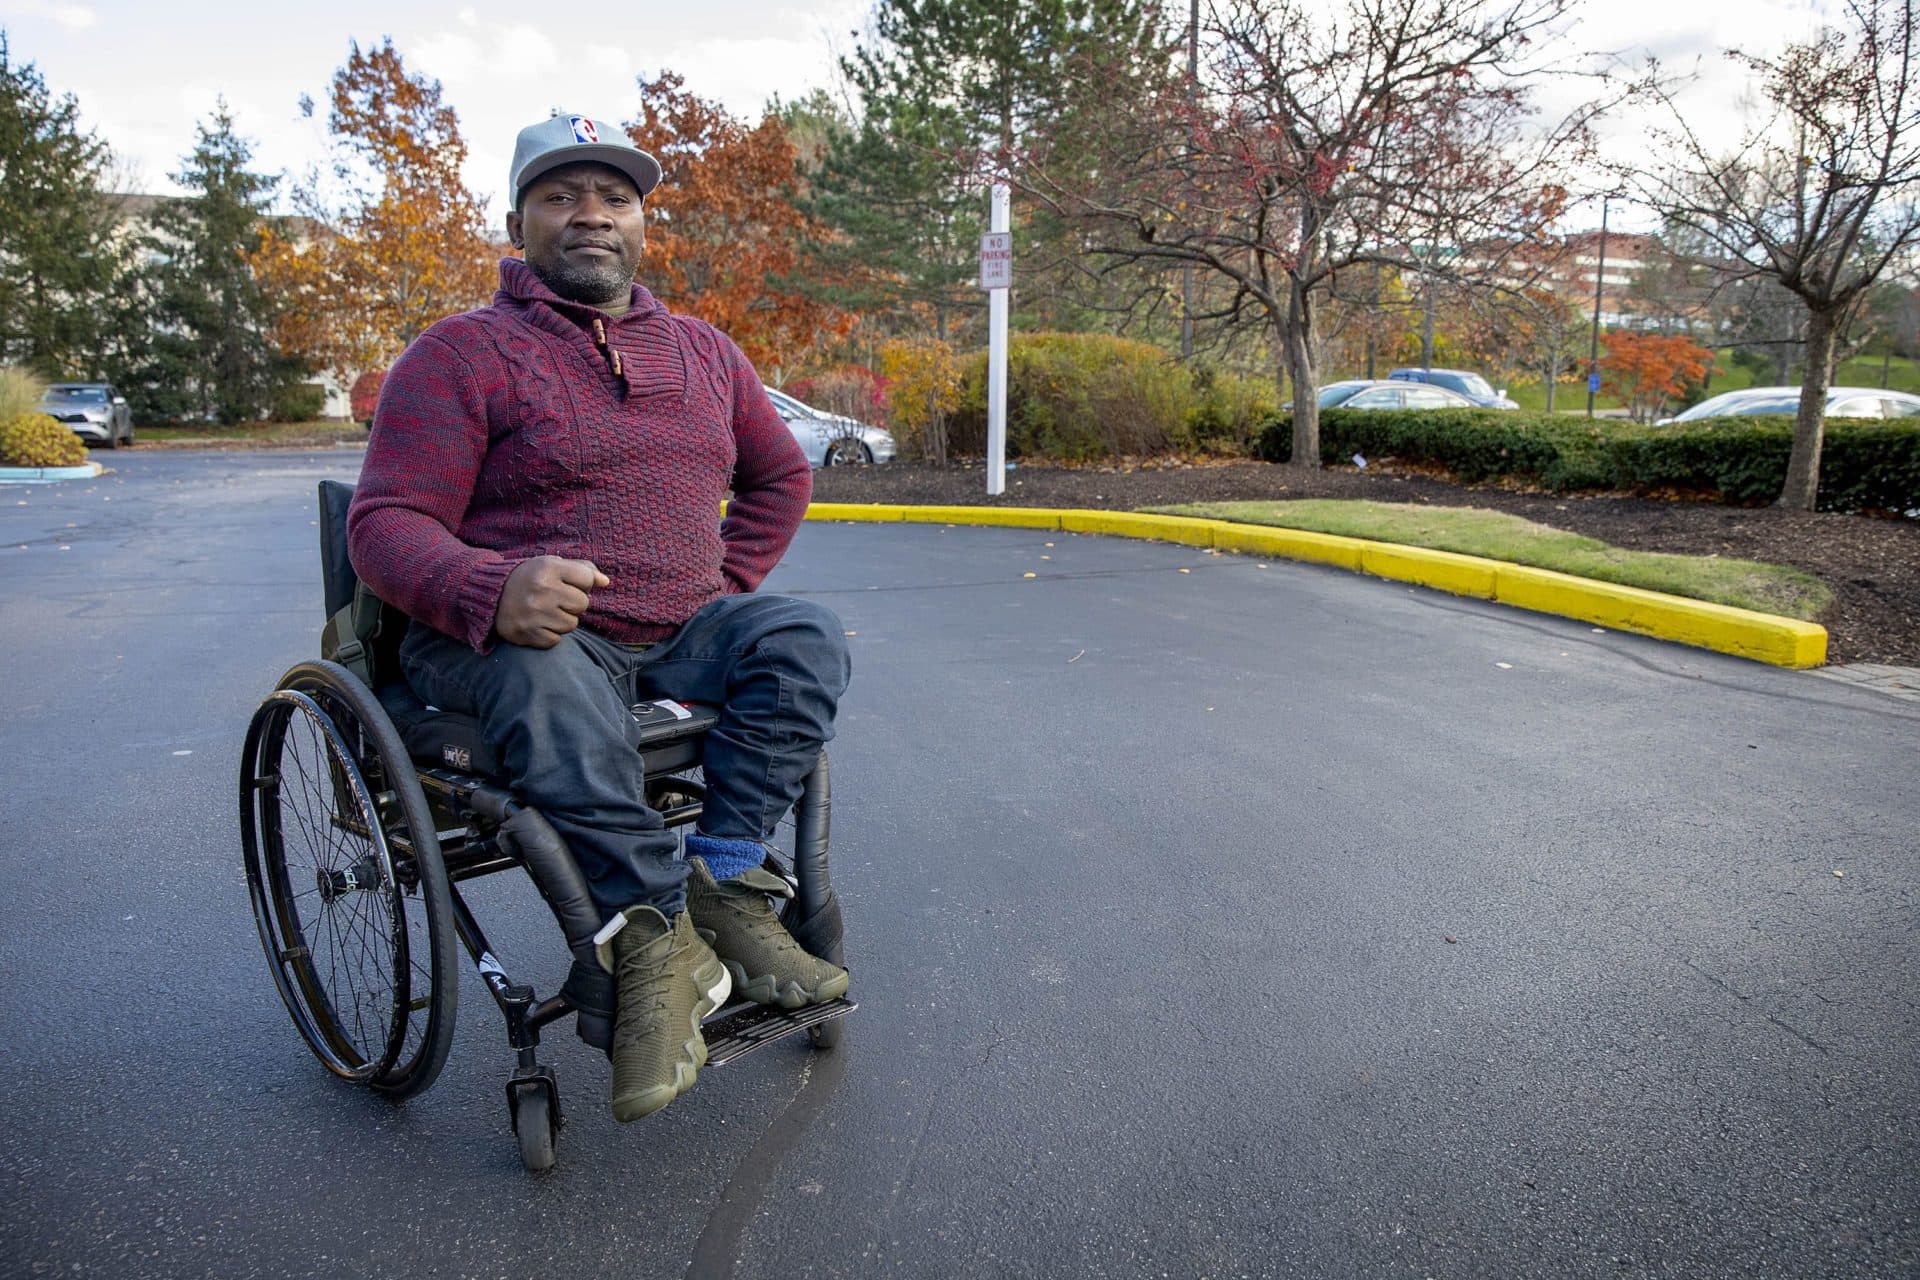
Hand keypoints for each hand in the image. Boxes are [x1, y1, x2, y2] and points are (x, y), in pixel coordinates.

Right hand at [494, 556, 608, 647]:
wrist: (490, 595)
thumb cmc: (529, 578)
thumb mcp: (551, 565)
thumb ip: (581, 569)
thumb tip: (606, 582)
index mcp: (548, 568)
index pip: (587, 579)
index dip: (580, 584)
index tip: (566, 584)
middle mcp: (541, 590)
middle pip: (582, 604)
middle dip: (572, 604)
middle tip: (554, 599)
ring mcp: (533, 613)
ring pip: (571, 625)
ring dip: (562, 621)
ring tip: (545, 611)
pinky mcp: (527, 633)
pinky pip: (555, 640)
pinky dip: (549, 634)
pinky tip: (537, 623)